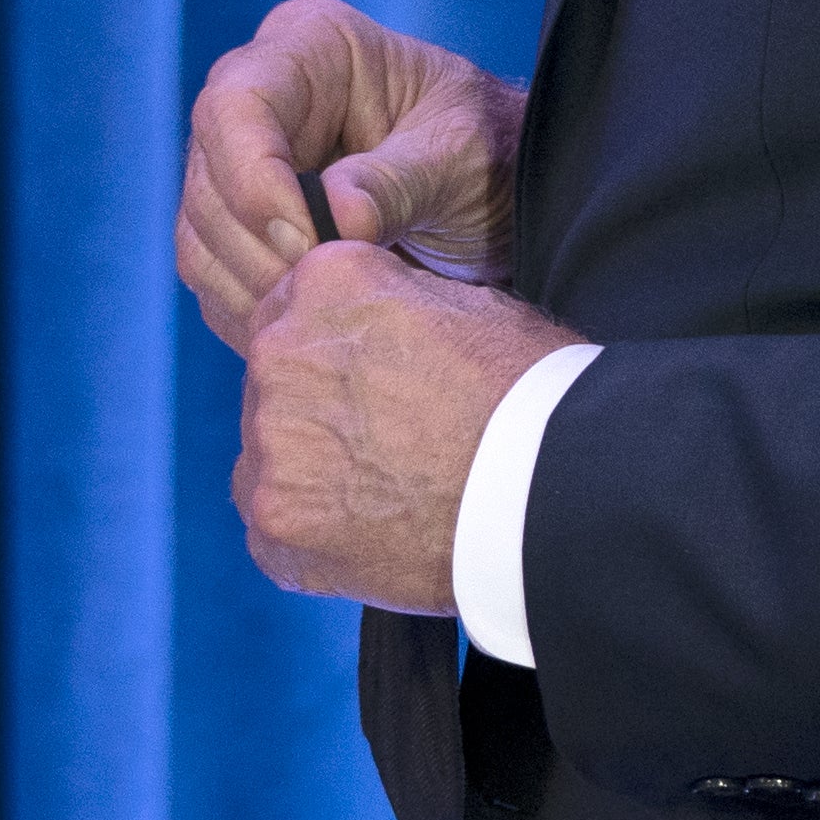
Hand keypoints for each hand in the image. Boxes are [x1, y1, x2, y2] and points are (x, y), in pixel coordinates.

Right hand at [176, 0, 524, 350]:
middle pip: (207, 173)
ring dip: (252, 285)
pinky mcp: (242, 225)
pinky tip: (308, 325)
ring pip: (200, 231)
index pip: (238, 101)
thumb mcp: (463, 156)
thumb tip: (337, 216)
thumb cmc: (490, 150)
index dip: (253, 176)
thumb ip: (400, 181)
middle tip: (323, 293)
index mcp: (312, 47)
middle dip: (257, 245)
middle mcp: (263, 98)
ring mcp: (243, 162)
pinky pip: (214, 274)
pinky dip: (250, 310)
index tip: (307, 243)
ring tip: (325, 314)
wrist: (500, 196)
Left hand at [231, 243, 580, 610]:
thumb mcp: (467, 306)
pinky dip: (310, 534)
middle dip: (316, 405)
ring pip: (268, 451)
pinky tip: (369, 535)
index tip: (370, 382)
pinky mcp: (274, 518)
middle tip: (383, 442)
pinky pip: (272, 523)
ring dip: (310, 469)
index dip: (335, 348)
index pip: (297, 306)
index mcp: (325, 283)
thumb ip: (391, 303)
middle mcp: (279, 351)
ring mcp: (271, 440)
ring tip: (385, 493)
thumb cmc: (528, 395)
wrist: (551, 494)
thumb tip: (370, 323)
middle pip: (275, 378)